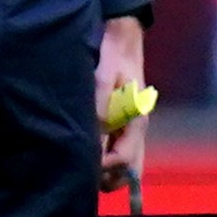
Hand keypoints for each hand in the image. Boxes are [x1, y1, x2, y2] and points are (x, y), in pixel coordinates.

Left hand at [97, 14, 150, 191]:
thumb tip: (92, 137)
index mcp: (137, 121)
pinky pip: (119, 150)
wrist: (123, 38)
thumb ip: (100, 106)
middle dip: (108, 178)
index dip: (102, 167)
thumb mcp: (104, 76)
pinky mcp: (124, 123)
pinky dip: (106, 159)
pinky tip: (88, 152)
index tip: (80, 163)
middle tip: (83, 173)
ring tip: (83, 164)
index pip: (123, 160)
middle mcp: (137, 129)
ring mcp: (132, 127)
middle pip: (129, 171)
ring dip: (108, 171)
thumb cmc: (114, 55)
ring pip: (126, 164)